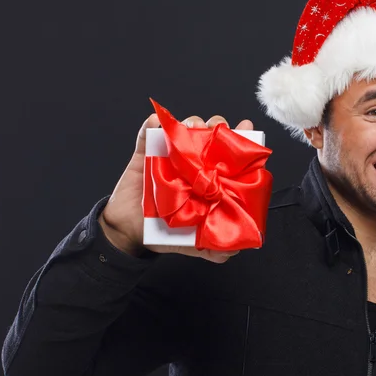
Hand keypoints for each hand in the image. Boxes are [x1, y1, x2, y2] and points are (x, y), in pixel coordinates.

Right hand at [98, 112, 253, 263]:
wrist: (128, 233)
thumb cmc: (163, 234)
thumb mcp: (193, 244)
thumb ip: (214, 249)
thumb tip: (234, 251)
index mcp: (207, 180)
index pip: (228, 156)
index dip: (239, 140)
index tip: (246, 128)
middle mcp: (191, 165)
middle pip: (208, 136)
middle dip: (216, 126)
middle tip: (215, 130)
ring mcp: (167, 157)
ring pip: (182, 130)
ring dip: (189, 123)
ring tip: (192, 128)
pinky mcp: (144, 155)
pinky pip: (146, 134)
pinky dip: (152, 124)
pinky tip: (157, 123)